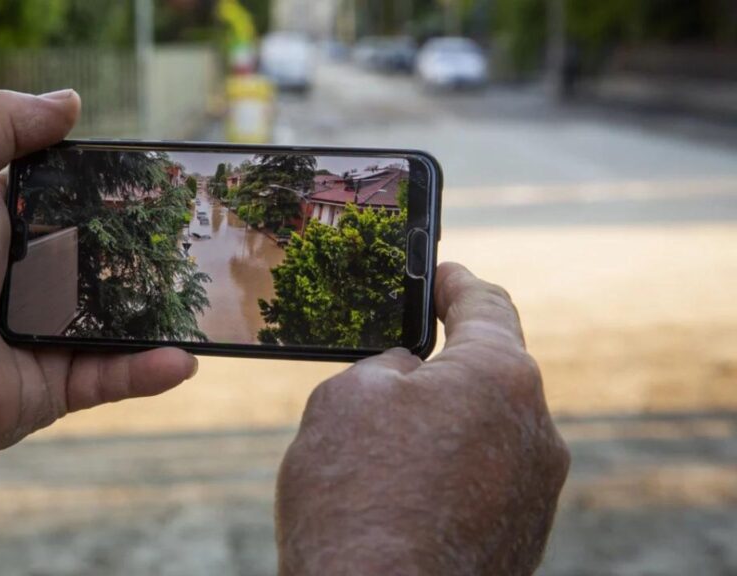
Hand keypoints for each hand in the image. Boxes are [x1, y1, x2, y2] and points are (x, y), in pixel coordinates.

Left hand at [0, 89, 196, 468]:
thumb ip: (1, 125)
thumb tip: (69, 100)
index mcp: (3, 227)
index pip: (71, 200)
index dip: (110, 188)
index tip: (159, 179)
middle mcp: (27, 279)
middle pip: (104, 259)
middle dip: (149, 249)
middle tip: (199, 236)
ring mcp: (44, 334)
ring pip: (119, 320)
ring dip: (162, 311)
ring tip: (208, 297)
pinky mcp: (53, 385)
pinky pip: (111, 375)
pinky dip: (148, 370)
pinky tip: (185, 359)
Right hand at [275, 263, 569, 575]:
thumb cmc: (355, 500)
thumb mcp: (347, 398)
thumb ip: (387, 368)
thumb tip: (412, 380)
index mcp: (501, 376)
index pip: (487, 305)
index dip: (456, 282)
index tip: (440, 274)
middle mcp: (536, 431)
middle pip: (487, 373)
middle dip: (440, 367)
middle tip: (389, 369)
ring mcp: (534, 491)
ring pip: (481, 431)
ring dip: (438, 427)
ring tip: (377, 452)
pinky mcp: (521, 537)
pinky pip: (482, 479)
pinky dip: (446, 473)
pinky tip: (398, 495)